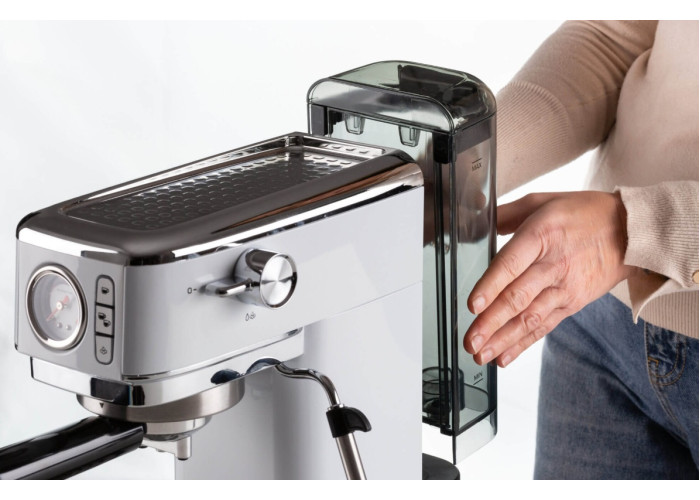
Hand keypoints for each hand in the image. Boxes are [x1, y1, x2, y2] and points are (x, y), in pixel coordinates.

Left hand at [463, 191, 635, 366]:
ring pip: (530, 317)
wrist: (632, 232)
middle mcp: (553, 264)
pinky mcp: (572, 303)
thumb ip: (506, 214)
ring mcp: (564, 287)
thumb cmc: (583, 214)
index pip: (511, 264)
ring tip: (481, 355)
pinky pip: (544, 326)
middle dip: (491, 322)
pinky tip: (503, 357)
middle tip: (470, 341)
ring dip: (504, 339)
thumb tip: (476, 220)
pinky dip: (523, 343)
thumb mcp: (542, 201)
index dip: (491, 286)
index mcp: (541, 235)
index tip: (472, 305)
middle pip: (519, 297)